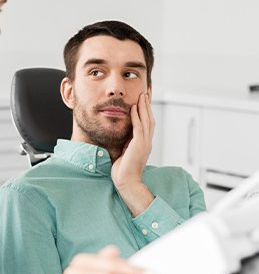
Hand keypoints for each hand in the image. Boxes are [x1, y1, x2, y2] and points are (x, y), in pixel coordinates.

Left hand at [111, 93, 154, 215]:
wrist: (126, 182)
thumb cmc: (123, 170)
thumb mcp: (125, 153)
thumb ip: (126, 143)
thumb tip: (122, 136)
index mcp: (144, 143)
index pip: (147, 123)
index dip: (147, 110)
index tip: (145, 99)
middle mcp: (147, 142)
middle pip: (150, 118)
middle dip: (148, 105)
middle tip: (146, 91)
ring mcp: (144, 144)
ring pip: (146, 121)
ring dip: (144, 107)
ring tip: (142, 95)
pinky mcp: (139, 146)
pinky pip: (139, 128)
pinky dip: (137, 117)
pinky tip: (135, 108)